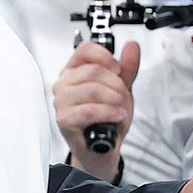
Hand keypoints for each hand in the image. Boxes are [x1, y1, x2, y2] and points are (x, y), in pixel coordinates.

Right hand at [52, 40, 139, 180]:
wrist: (102, 147)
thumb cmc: (107, 118)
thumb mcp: (121, 89)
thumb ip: (127, 68)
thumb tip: (132, 46)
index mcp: (74, 71)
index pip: (84, 50)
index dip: (105, 56)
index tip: (117, 69)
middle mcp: (64, 83)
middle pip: (93, 71)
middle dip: (117, 85)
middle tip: (122, 97)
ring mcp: (61, 101)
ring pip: (92, 89)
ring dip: (114, 100)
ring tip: (119, 109)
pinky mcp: (64, 119)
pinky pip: (89, 110)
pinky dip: (108, 113)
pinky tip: (116, 116)